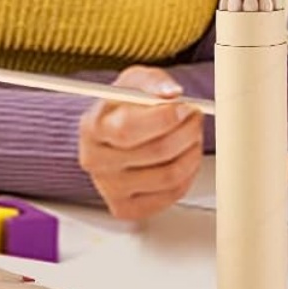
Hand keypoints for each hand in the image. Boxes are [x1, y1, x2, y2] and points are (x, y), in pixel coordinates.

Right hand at [77, 65, 204, 222]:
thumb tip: (171, 93)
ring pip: (168, 176)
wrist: (113, 133)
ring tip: (192, 135)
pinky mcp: (126, 208)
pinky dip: (187, 175)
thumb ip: (153, 82)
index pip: (128, 129)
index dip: (163, 118)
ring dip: (191, 152)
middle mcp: (95, 161)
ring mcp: (109, 188)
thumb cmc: (124, 106)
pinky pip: (170, 195)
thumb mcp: (135, 80)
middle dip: (186, 131)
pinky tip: (184, 157)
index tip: (183, 107)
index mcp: (92, 127)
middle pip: (154, 152)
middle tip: (195, 117)